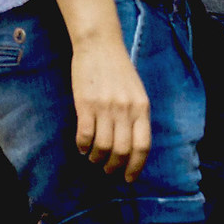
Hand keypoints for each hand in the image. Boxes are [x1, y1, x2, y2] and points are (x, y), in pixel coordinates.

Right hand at [71, 32, 151, 181]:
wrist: (99, 44)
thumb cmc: (118, 68)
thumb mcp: (136, 91)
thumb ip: (136, 115)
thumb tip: (131, 144)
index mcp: (141, 108)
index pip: (142, 146)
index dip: (136, 166)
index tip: (128, 178)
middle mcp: (125, 110)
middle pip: (122, 150)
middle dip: (114, 167)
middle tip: (107, 170)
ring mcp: (105, 107)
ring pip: (103, 146)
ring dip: (96, 157)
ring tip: (93, 157)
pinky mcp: (85, 104)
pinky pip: (85, 134)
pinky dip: (82, 146)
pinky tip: (81, 146)